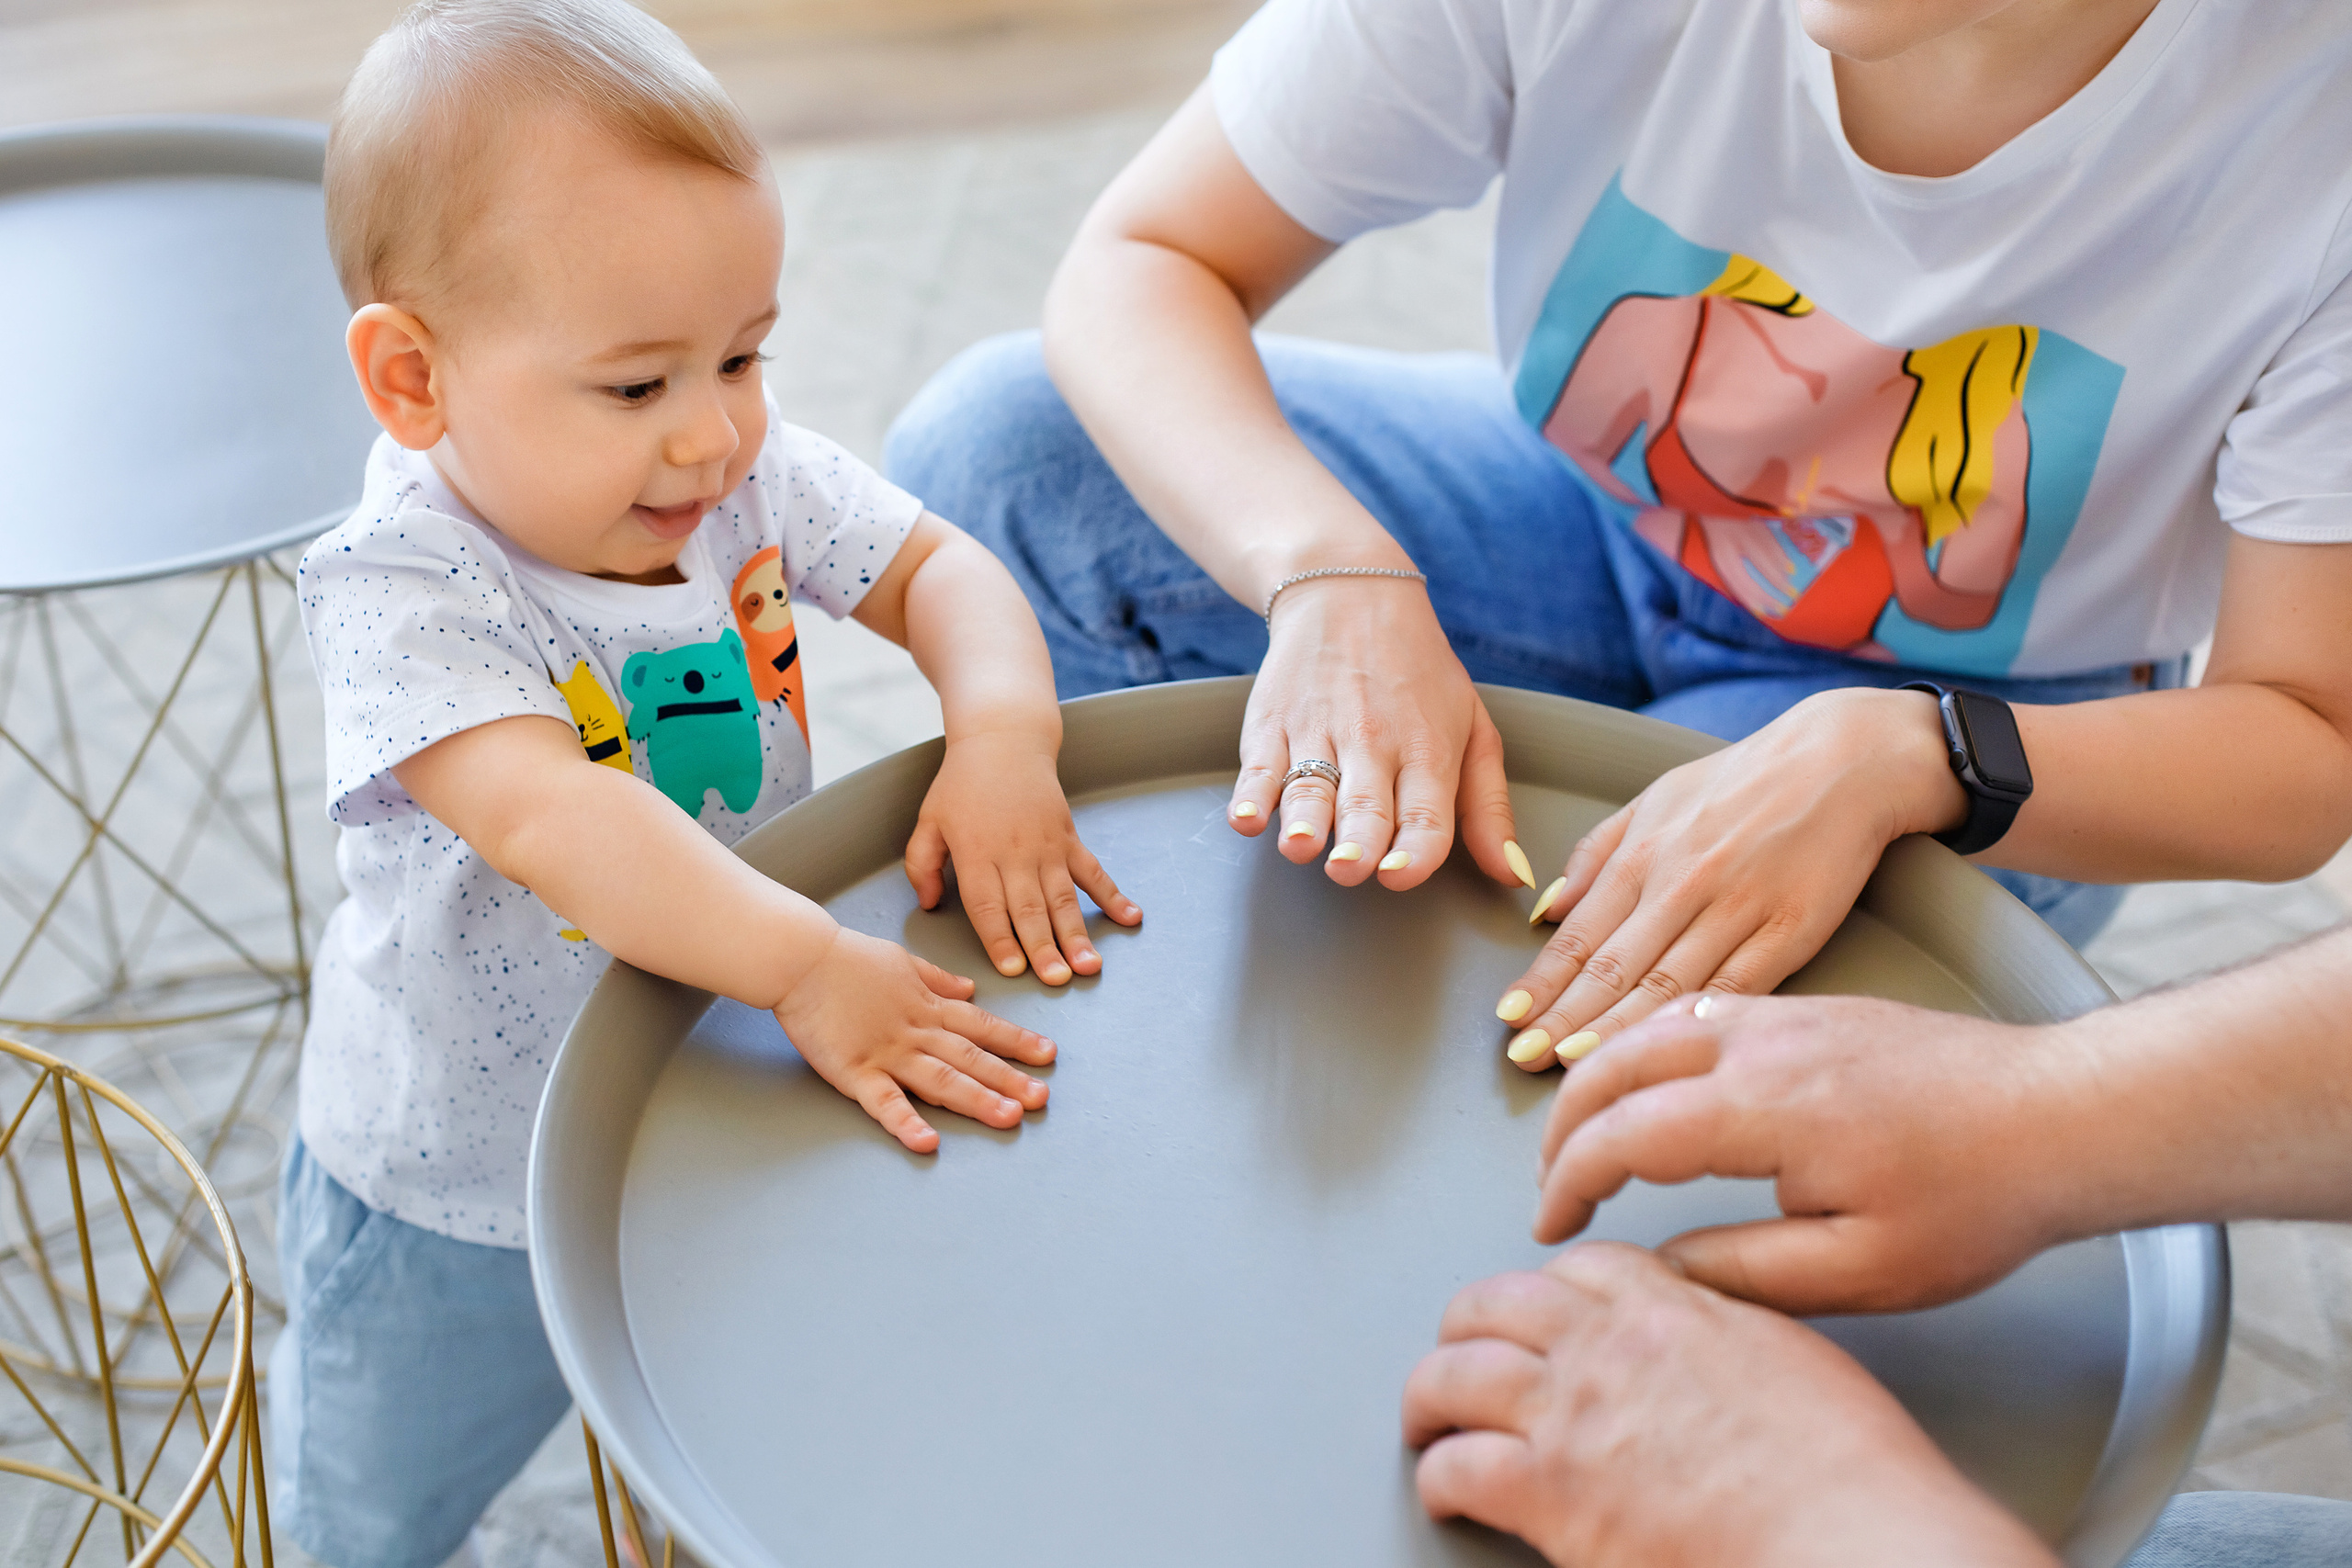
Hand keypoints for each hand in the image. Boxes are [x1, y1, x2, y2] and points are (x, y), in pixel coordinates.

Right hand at [771, 927, 1056, 1153]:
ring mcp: (888, 1053)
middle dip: (1009, 1079)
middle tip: (1041, 1099)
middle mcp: (916, 1031)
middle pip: (971, 1058)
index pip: (981, 1025)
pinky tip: (928, 1141)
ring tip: (1008, 1117)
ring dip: (977, 1099)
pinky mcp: (855, 1073)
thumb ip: (938, 978)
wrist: (800, 958)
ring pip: (941, 1080)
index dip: (1016, 1041)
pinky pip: (885, 1102)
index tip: (1047, 1055)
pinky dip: (906, 1122)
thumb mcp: (903, 960)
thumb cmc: (847, 958)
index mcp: (927, 1005)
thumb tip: (969, 987)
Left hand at [906, 729, 1140, 983]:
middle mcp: (1015, 853)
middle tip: (1058, 980)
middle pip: (1030, 909)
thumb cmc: (962, 785)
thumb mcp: (928, 822)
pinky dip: (1114, 896)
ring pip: (1064, 898)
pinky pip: (1094, 872)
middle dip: (1045, 948)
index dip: (1001, 938)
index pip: (988, 905)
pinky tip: (1130, 918)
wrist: (1004, 740)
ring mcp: (1047, 847)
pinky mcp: (1069, 838)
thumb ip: (921, 865)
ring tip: (1089, 967)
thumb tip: (929, 904)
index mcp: (976, 854)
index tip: (1013, 968)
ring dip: (1078, 934)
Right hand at [1225, 579, 1524, 892]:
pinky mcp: (1272, 724)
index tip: (1399, 874)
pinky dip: (1250, 793)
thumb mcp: (1472, 729)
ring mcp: (1319, 732)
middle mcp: (1373, 743)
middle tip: (1350, 869)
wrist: (1350, 593)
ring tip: (1301, 845)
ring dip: (1303, 819)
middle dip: (1357, 841)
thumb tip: (1511, 875)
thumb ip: (1488, 808)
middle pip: (1366, 803)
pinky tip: (1246, 817)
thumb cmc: (1418, 674)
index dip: (1414, 849)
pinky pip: (1258, 766)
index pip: (1426, 812)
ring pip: (1310, 786)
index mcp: (1428, 750)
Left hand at [1402, 1244, 2055, 1567]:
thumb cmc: (1850, 1479)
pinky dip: (1440, 1477)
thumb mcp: (1795, 1366)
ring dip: (1430, 1395)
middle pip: (1497, 1304)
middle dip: (1467, 1326)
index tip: (1538, 1309)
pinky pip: (1460, 1466)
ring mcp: (1573, 1411)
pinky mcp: (1551, 1488)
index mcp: (1678, 1311)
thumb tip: (1711, 1357)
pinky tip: (1444, 1489)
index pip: (1583, 1268)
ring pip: (1455, 1374)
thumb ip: (1730, 1344)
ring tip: (1425, 1416)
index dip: (1547, 1286)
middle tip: (1458, 1352)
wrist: (1851, 1538)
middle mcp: (1611, 1346)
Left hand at [1496, 686, 1963, 1068]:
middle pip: (1609, 967)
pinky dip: (1692, 1020)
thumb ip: (1596, 856)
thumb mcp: (1655, 799)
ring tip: (1571, 1068)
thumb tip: (1545, 911)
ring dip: (1612, 1031)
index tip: (1510, 1018)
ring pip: (1663, 985)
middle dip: (1560, 1018)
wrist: (1844, 760)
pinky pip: (1732, 987)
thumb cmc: (1744, 781)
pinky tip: (1662, 1050)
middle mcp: (1680, 885)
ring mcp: (1735, 912)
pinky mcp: (1788, 934)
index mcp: (1643, 855)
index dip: (1540, 981)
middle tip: (1523, 1059)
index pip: (1578, 933)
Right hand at [1533, 993, 2084, 1313]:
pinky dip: (1645, 1046)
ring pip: (1648, 1028)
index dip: (1568, 1182)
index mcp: (1759, 1108)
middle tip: (1551, 1181)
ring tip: (1582, 1133)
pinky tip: (1649, 1081)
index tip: (1552, 1225)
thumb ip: (1745, 1272)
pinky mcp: (1808, 1008)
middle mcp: (1756, 1043)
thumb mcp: (1860, 1271)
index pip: (1619, 1134)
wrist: (2060, 1114)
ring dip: (1598, 1077)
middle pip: (1614, 1064)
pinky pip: (1695, 1013)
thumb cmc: (1974, 1199)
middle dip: (1562, 1124)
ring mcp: (1782, 1015)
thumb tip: (1661, 1267)